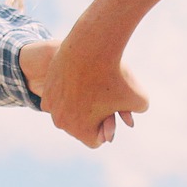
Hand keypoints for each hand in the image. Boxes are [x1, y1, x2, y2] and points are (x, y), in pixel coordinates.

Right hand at [37, 30, 146, 147]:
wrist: (91, 46)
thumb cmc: (117, 75)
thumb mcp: (140, 98)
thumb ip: (138, 111)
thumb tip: (130, 120)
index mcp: (82, 132)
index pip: (97, 140)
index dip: (107, 125)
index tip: (113, 108)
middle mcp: (62, 124)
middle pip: (81, 126)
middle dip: (92, 115)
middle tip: (102, 95)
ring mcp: (52, 107)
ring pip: (69, 112)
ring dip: (79, 104)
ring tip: (92, 87)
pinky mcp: (47, 91)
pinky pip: (60, 99)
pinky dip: (68, 92)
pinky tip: (80, 79)